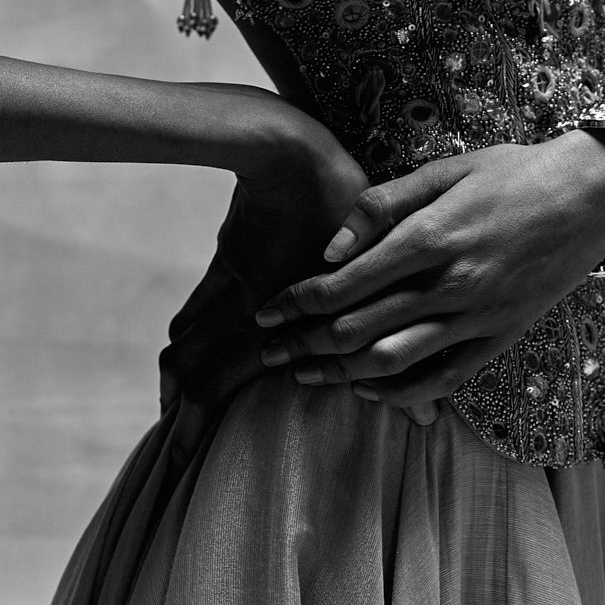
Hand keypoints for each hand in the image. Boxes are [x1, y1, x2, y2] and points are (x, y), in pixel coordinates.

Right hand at [158, 101, 369, 459]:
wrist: (281, 144)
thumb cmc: (335, 196)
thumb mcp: (373, 271)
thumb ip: (396, 350)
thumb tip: (432, 417)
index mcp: (270, 317)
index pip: (216, 382)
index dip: (194, 424)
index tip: (181, 460)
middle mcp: (240, 308)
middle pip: (191, 367)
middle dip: (179, 412)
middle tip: (172, 453)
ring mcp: (230, 283)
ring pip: (187, 339)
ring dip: (179, 375)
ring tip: (176, 406)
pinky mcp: (229, 259)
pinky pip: (199, 308)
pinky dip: (190, 334)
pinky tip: (191, 345)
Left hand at [249, 129, 604, 421]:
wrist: (591, 196)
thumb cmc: (512, 172)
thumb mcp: (445, 170)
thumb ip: (383, 205)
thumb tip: (330, 247)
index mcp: (432, 237)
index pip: (345, 284)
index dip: (297, 302)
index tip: (264, 312)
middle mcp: (452, 284)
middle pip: (359, 330)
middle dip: (304, 343)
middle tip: (268, 351)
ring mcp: (479, 317)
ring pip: (394, 362)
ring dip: (340, 373)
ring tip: (305, 375)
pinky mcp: (502, 338)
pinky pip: (443, 380)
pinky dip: (400, 393)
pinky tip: (368, 389)